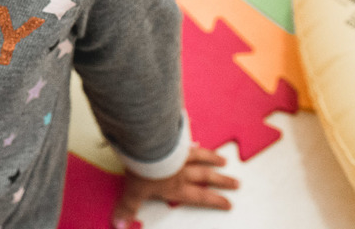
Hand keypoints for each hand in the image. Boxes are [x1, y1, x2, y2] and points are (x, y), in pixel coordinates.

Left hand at [111, 145, 237, 228]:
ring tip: (223, 159)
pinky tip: (195, 133)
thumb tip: (118, 225)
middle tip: (236, 183)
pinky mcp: (174, 138)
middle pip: (205, 176)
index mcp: (176, 186)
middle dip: (221, 181)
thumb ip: (127, 208)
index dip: (214, 201)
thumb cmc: (142, 171)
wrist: (145, 147)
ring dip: (212, 158)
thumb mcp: (133, 192)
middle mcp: (182, 170)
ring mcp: (179, 153)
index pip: (199, 196)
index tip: (229, 203)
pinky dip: (192, 138)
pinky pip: (186, 138)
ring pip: (200, 156)